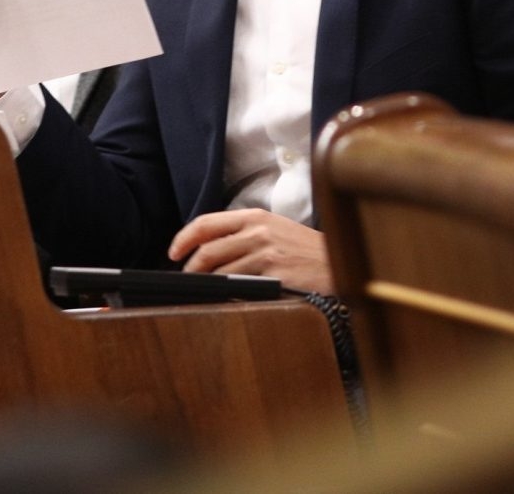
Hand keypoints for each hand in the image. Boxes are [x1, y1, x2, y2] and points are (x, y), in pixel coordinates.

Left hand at [168, 209, 335, 294]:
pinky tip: (224, 296)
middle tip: (183, 277)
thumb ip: (246, 233)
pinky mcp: (274, 272)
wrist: (339, 261)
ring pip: (219, 267)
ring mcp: (265, 251)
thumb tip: (212, 247)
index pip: (207, 222)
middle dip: (189, 265)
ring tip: (201, 290)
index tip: (173, 251)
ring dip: (204, 281)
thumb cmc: (307, 249)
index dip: (184, 237)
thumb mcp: (276, 229)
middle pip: (208, 246)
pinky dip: (226, 290)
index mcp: (255, 216)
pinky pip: (239, 282)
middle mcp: (257, 230)